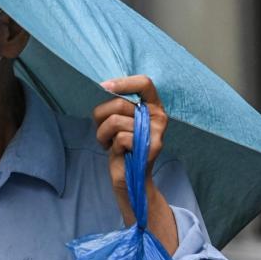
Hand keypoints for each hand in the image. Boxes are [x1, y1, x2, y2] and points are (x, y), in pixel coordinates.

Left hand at [93, 75, 167, 197]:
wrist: (129, 176)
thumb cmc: (121, 145)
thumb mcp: (118, 120)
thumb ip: (118, 105)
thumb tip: (105, 87)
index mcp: (152, 106)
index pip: (144, 83)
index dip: (123, 83)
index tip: (104, 87)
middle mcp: (159, 116)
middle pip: (119, 104)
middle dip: (102, 118)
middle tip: (105, 131)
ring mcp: (157, 132)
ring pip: (116, 121)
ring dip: (103, 134)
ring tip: (110, 142)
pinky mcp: (152, 147)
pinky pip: (120, 138)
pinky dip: (112, 146)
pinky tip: (119, 152)